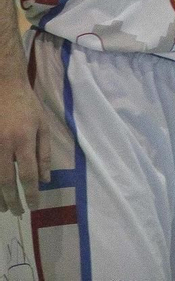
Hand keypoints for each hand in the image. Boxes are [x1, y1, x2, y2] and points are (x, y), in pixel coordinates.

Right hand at [0, 74, 47, 215]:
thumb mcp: (43, 126)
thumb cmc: (27, 105)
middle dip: (13, 200)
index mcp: (23, 140)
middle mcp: (4, 144)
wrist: (4, 85)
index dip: (31, 193)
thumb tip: (46, 179)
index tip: (34, 206)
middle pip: (6, 181)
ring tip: (3, 208)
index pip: (27, 174)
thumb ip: (45, 153)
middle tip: (18, 213)